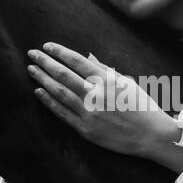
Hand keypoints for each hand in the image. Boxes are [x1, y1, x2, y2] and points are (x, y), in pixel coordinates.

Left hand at [27, 43, 176, 160]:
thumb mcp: (127, 83)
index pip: (77, 61)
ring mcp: (89, 113)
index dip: (59, 52)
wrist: (151, 136)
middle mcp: (95, 95)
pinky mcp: (85, 129)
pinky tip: (39, 92)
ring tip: (31, 69)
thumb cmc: (142, 106)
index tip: (47, 46)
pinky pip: (62, 113)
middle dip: (45, 62)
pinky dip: (49, 102)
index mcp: (107, 80)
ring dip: (43, 79)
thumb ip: (105, 71)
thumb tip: (88, 57)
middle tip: (32, 53)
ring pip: (59, 92)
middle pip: (63, 74)